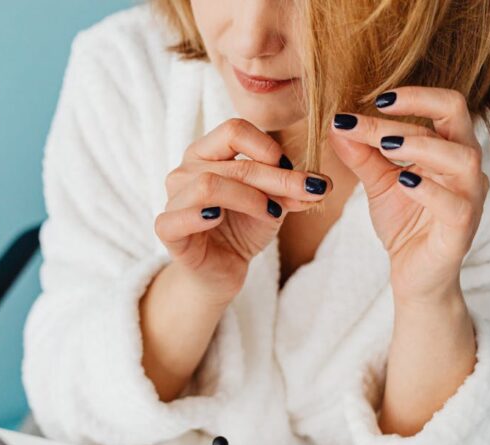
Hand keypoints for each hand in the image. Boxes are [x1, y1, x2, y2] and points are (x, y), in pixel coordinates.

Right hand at [157, 118, 332, 303]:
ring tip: (272, 214)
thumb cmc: (243, 229)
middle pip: (232, 162)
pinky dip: (200, 216)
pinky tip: (219, 219)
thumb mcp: (274, 204)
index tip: (291, 169)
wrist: (223, 269)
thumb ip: (292, 190)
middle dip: (276, 178)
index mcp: (207, 153)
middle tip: (308, 193)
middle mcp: (185, 170)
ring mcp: (173, 199)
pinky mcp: (166, 229)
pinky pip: (177, 217)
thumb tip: (322, 184)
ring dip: (249, 198)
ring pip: (209, 185)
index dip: (267, 147)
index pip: (234, 130)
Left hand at [328, 87, 487, 303]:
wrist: (414, 273)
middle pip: (455, 119)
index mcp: (449, 149)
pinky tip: (403, 181)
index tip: (372, 97)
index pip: (441, 108)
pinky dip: (429, 190)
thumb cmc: (404, 223)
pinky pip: (454, 204)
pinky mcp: (462, 228)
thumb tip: (337, 124)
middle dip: (414, 110)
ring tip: (385, 144)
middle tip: (373, 111)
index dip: (411, 97)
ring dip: (421, 145)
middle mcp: (465, 167)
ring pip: (461, 158)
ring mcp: (469, 197)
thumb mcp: (378, 183)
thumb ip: (362, 155)